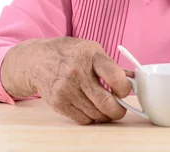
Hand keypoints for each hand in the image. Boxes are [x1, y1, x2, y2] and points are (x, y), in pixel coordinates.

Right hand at [0, 36, 131, 124]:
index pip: (114, 76)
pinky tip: (91, 109)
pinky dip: (91, 118)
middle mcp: (77, 72)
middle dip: (118, 110)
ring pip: (95, 113)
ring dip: (105, 115)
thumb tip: (133, 80)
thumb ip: (111, 65)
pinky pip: (82, 119)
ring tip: (106, 109)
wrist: (37, 59)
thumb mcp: (92, 50)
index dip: (125, 88)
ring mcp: (66, 88)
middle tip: (121, 110)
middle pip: (105, 101)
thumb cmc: (70, 53)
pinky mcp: (58, 102)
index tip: (125, 91)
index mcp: (90, 55)